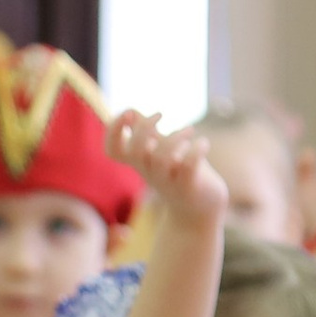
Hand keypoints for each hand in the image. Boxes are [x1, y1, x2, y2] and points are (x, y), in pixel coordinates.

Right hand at [109, 108, 223, 225]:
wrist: (198, 204)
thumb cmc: (177, 171)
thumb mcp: (158, 148)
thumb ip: (144, 131)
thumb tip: (130, 111)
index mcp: (138, 162)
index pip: (112, 150)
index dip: (114, 130)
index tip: (129, 112)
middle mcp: (148, 172)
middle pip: (137, 151)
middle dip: (146, 128)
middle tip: (161, 115)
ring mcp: (167, 180)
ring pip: (162, 159)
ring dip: (176, 137)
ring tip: (190, 130)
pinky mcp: (187, 186)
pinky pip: (189, 166)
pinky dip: (197, 149)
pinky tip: (202, 143)